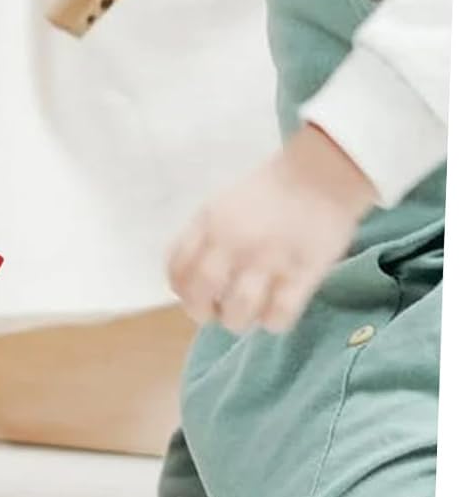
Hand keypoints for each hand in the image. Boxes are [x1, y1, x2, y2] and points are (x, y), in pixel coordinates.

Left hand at [168, 126, 378, 335]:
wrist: (321, 174)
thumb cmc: (269, 192)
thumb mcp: (220, 204)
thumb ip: (201, 237)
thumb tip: (186, 280)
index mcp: (208, 223)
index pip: (176, 269)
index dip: (181, 290)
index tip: (193, 295)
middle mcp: (233, 242)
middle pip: (199, 295)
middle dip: (201, 312)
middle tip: (216, 312)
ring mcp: (268, 258)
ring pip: (238, 311)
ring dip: (237, 321)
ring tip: (247, 314)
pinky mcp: (303, 272)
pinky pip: (279, 315)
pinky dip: (272, 322)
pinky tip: (274, 312)